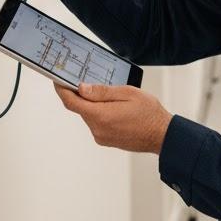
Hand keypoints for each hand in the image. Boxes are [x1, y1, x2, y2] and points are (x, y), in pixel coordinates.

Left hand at [55, 83, 172, 153]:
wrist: (162, 135)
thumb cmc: (149, 114)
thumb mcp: (127, 93)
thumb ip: (102, 91)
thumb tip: (82, 88)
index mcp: (100, 115)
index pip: (72, 102)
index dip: (62, 90)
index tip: (57, 81)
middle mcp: (97, 129)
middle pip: (81, 108)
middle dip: (82, 95)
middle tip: (90, 82)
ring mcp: (101, 136)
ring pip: (89, 115)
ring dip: (94, 105)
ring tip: (113, 97)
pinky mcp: (106, 140)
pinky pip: (97, 123)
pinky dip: (100, 114)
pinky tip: (116, 109)